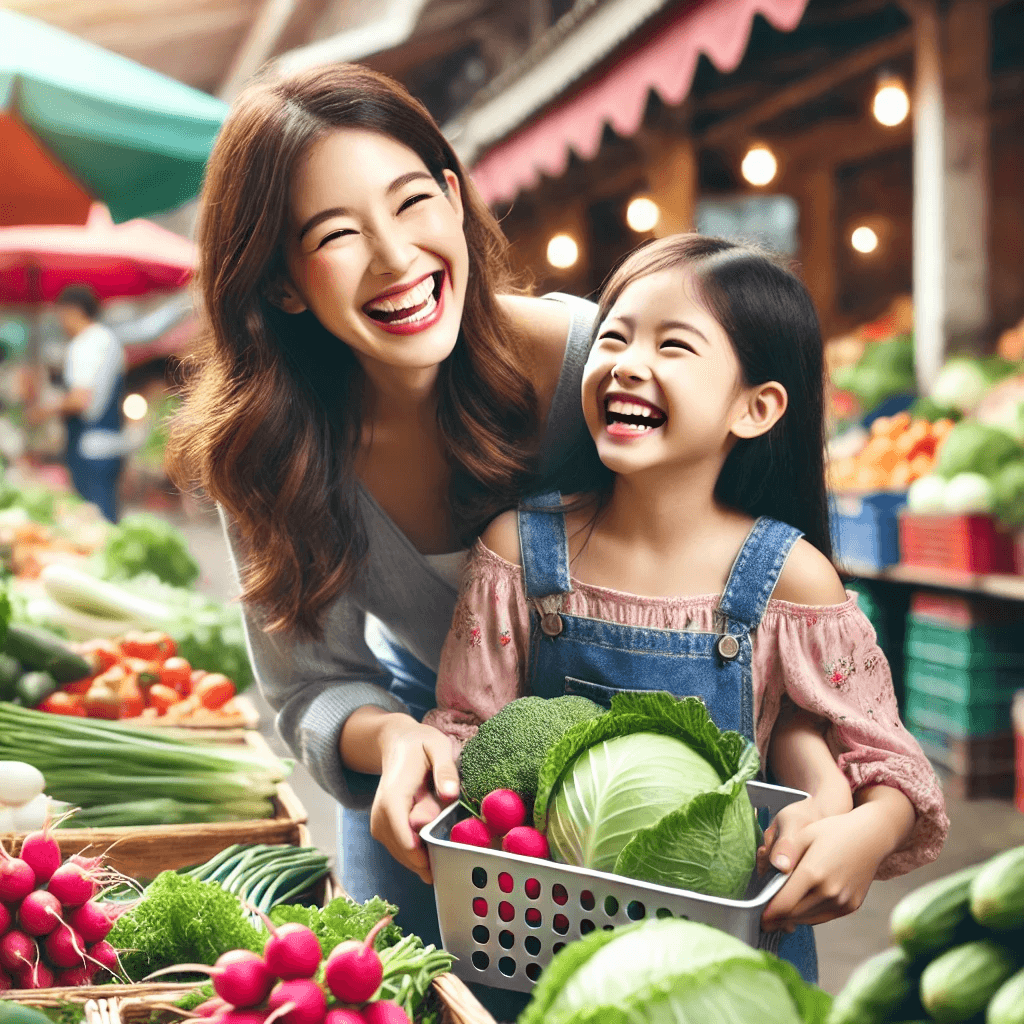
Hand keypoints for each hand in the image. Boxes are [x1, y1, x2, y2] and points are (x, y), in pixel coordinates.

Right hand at [368, 715, 459, 884]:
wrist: (397, 744)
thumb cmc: (420, 744)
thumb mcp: (437, 746)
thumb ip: (445, 769)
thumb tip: (450, 794)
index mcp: (393, 796)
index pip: (404, 837)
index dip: (424, 855)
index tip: (447, 859)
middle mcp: (380, 814)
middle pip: (405, 852)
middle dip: (430, 859)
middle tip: (457, 857)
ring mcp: (379, 824)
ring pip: (403, 856)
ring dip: (426, 859)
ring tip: (449, 851)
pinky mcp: (383, 830)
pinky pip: (402, 852)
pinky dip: (419, 855)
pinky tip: (436, 847)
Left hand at [759, 802, 893, 931]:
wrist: (871, 837)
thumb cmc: (833, 831)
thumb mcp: (805, 834)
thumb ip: (785, 852)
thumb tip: (772, 870)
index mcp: (813, 873)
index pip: (783, 904)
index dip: (767, 914)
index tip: (757, 917)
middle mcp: (829, 892)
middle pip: (794, 915)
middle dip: (776, 918)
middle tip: (763, 918)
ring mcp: (842, 902)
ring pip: (808, 920)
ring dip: (791, 919)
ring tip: (778, 914)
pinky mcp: (851, 907)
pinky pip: (823, 917)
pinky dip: (808, 915)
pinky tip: (800, 907)